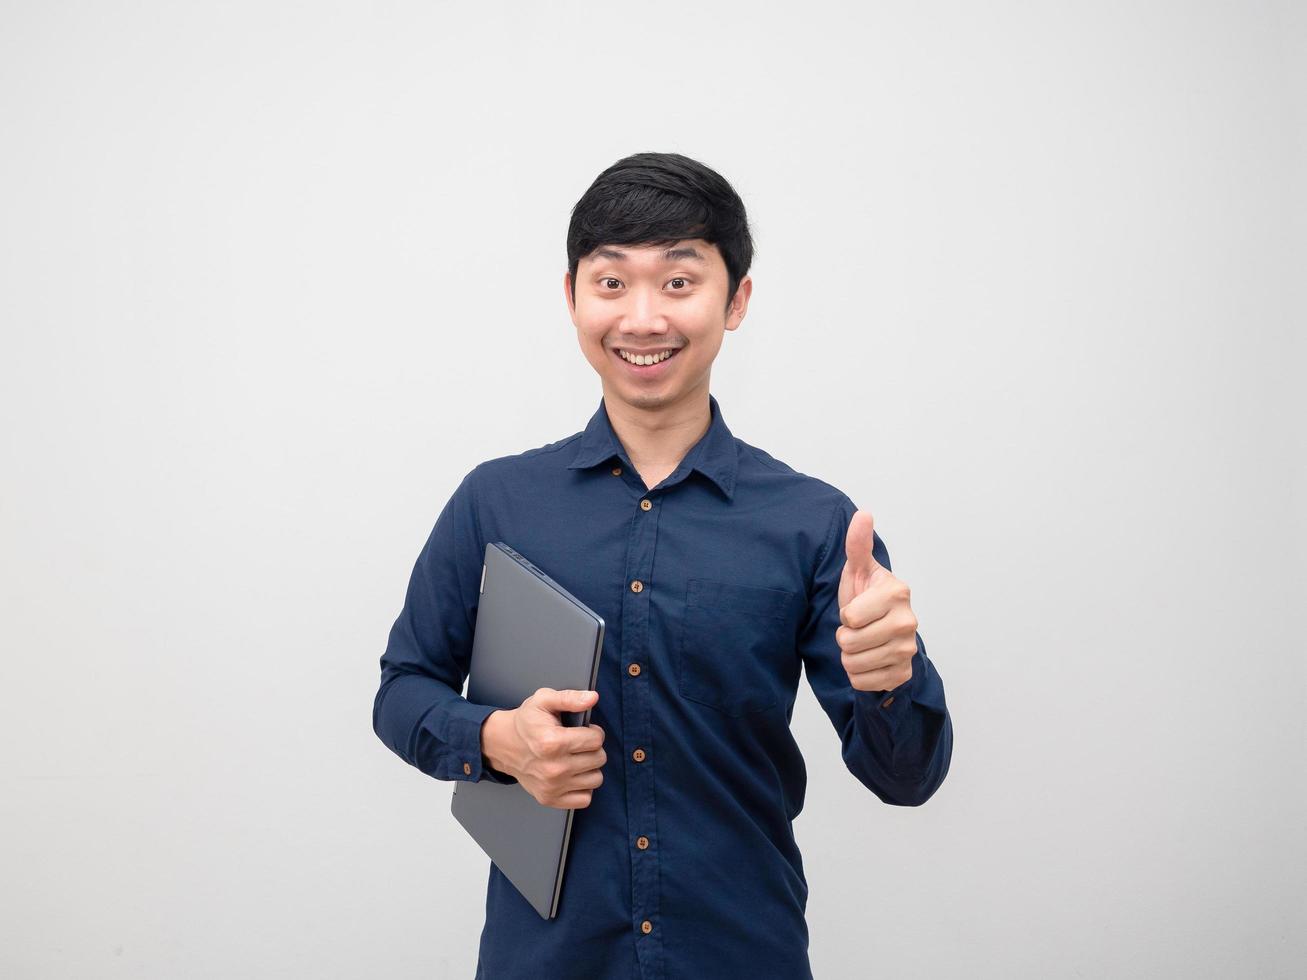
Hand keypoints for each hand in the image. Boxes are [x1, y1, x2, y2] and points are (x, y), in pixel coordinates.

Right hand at [482, 688, 606, 808]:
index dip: (593, 732)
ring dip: (589, 768)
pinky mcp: (549, 799)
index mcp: (552, 742)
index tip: (583, 731)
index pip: (596, 740)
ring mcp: (551, 786)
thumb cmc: (526, 722)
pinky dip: (582, 787)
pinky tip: (572, 775)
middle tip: (577, 744)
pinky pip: (585, 799)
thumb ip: (570, 698)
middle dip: (592, 749)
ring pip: (595, 779)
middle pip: (598, 759)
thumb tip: (592, 698)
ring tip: (575, 758)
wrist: (503, 744)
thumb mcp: (544, 700)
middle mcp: (553, 768)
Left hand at [835, 510, 918, 692]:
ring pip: (853, 664)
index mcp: (897, 593)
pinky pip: (862, 682)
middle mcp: (908, 622)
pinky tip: (869, 659)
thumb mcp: (859, 570)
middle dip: (845, 637)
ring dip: (850, 656)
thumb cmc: (867, 597)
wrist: (883, 631)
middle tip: (858, 628)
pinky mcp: (903, 674)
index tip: (857, 608)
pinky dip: (858, 674)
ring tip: (862, 642)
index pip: (849, 616)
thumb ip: (858, 544)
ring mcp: (908, 650)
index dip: (845, 615)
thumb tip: (863, 514)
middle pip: (849, 642)